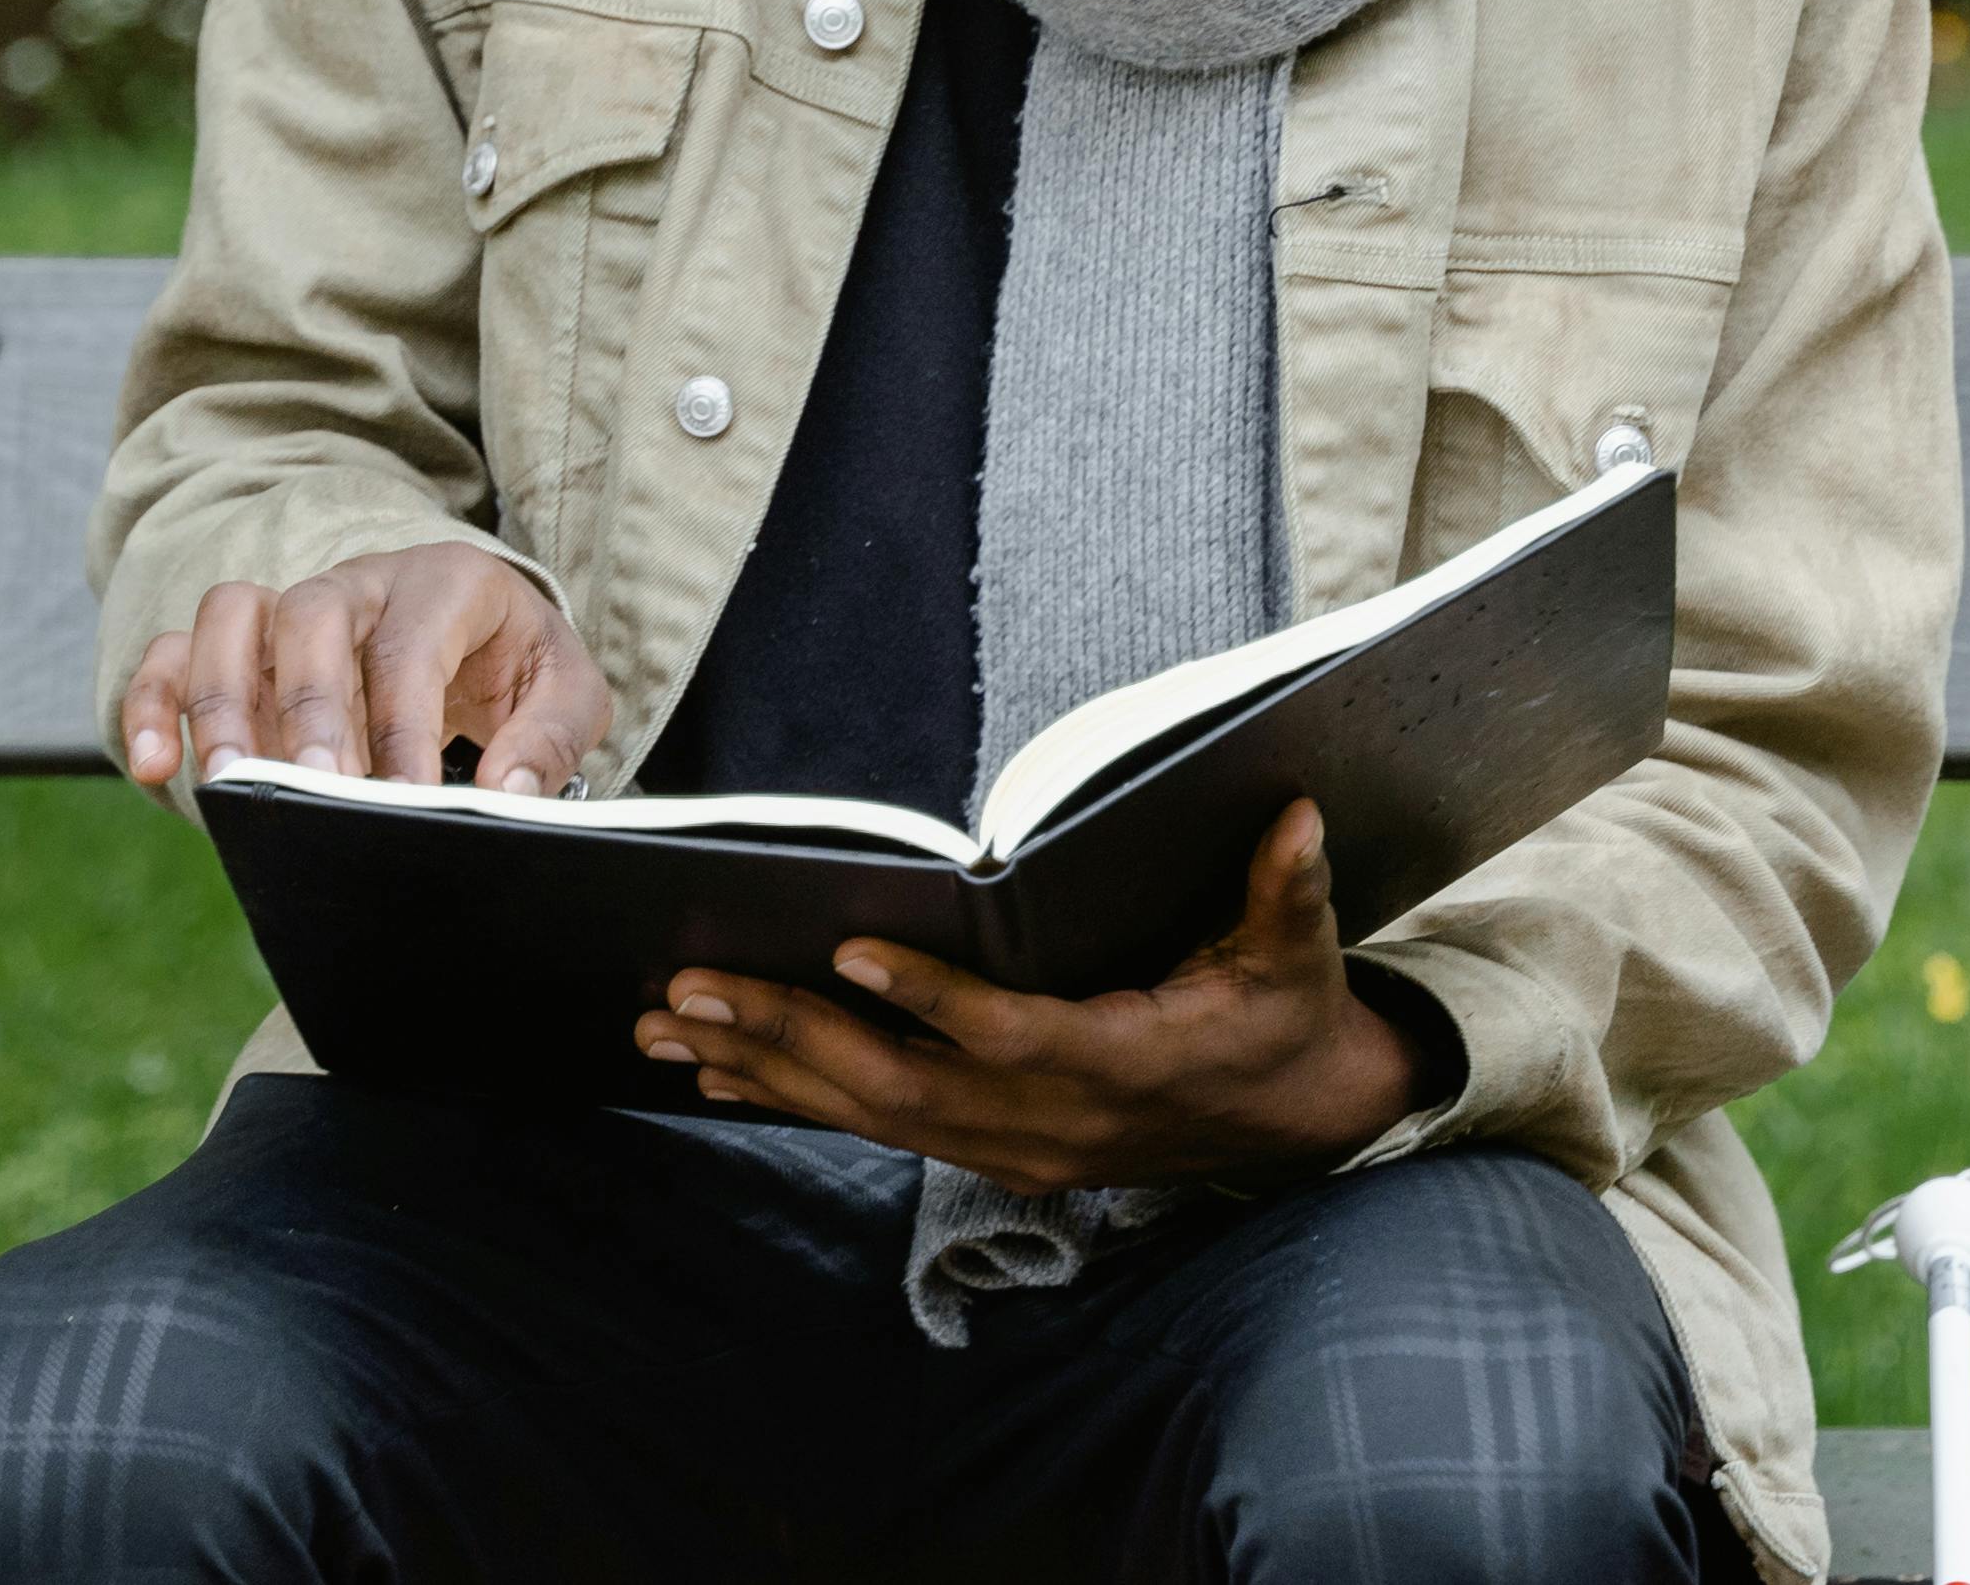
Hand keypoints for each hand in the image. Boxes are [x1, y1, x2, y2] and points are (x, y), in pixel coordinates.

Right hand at [120, 542, 607, 804]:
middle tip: (315, 790)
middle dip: (308, 708)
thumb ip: (551, 736)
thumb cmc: (518, 664)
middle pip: (312, 615)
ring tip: (230, 785)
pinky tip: (155, 767)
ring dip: (221, 701)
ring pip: (232, 618)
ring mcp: (292, 610)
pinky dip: (154, 701)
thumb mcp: (569, 689)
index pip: (411, 647)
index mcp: (446, 582)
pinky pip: (176, 653)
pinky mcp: (242, 647)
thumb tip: (505, 794)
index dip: (401, 726)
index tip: (402, 802)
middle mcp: (361, 584)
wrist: (483, 637)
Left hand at [641, 801, 1422, 1191]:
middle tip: (693, 988)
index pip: (1011, 1037)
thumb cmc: (1287, 1017)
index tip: (849, 949)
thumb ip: (1290, 889)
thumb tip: (1296, 813)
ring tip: (669, 1024)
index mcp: (1124, 1066)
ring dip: (768, 1070)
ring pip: (875, 1118)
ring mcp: (1019, 1152)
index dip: (931, 1000)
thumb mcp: (1300, 955)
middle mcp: (1055, 1126)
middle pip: (905, 1090)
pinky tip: (722, 1068)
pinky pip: (881, 1130)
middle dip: (792, 1036)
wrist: (1300, 1123)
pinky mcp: (996, 1157)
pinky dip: (797, 1096)